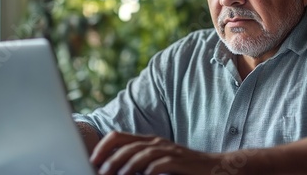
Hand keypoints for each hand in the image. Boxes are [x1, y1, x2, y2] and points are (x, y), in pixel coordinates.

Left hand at [90, 131, 221, 174]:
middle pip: (128, 146)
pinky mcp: (180, 161)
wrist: (213, 167)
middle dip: (111, 160)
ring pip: (142, 154)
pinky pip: (161, 164)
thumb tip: (113, 171)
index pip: (119, 136)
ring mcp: (169, 151)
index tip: (92, 160)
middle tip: (101, 172)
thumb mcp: (157, 162)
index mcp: (148, 141)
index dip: (103, 146)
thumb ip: (138, 164)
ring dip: (127, 166)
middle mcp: (157, 142)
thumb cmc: (182, 168)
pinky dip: (149, 171)